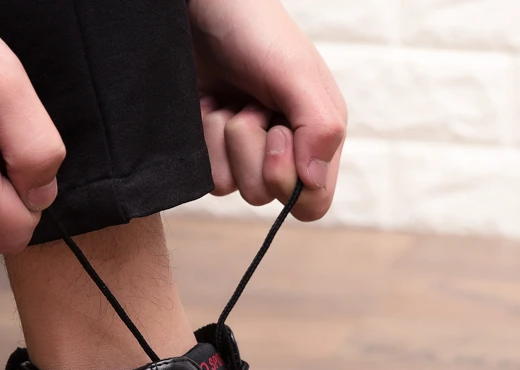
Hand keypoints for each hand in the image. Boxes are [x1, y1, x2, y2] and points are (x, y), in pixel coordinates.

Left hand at [188, 0, 346, 221]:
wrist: (199, 8)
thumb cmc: (254, 30)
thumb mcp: (296, 73)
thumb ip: (319, 127)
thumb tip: (314, 182)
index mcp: (319, 136)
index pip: (315, 200)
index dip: (292, 180)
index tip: (278, 132)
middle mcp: (287, 152)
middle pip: (273, 197)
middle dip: (256, 152)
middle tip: (252, 107)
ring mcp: (248, 155)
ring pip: (240, 189)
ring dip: (228, 142)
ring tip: (229, 102)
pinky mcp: (216, 154)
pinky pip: (212, 180)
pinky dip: (206, 143)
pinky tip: (210, 108)